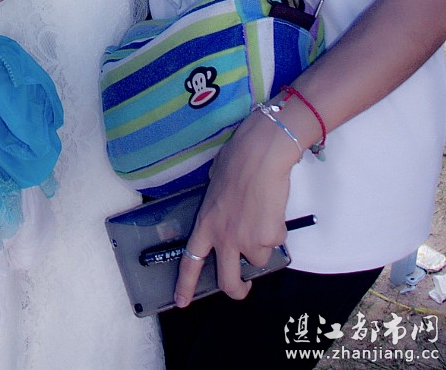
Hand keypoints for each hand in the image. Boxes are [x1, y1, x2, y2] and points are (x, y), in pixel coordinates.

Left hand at [174, 109, 298, 305]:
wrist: (259, 155)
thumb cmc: (237, 161)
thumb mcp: (215, 186)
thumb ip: (217, 207)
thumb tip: (226, 213)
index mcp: (205, 223)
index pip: (190, 261)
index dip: (185, 285)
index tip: (181, 301)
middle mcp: (223, 237)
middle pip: (228, 281)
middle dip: (237, 290)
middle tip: (243, 287)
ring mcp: (245, 240)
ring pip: (258, 259)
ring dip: (262, 243)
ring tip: (262, 215)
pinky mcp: (267, 239)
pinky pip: (276, 243)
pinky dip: (277, 230)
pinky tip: (272, 209)